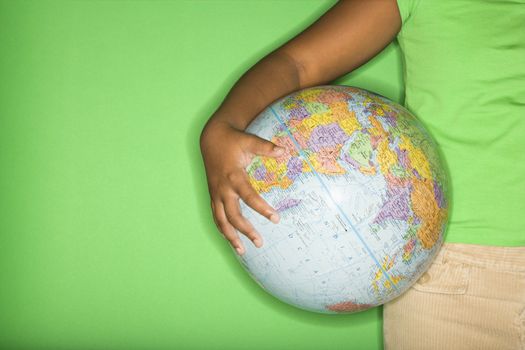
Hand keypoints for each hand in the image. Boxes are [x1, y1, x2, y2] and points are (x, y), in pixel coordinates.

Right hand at [200, 118, 283, 254]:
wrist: (211, 139)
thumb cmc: (232, 140)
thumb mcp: (249, 140)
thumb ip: (265, 147)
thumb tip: (283, 151)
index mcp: (233, 177)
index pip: (249, 197)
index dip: (262, 209)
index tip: (275, 219)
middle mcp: (222, 189)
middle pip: (233, 216)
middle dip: (246, 230)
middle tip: (260, 243)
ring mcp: (215, 194)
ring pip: (221, 221)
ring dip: (231, 237)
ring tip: (243, 251)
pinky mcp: (212, 196)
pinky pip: (216, 217)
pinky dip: (223, 230)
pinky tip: (231, 240)